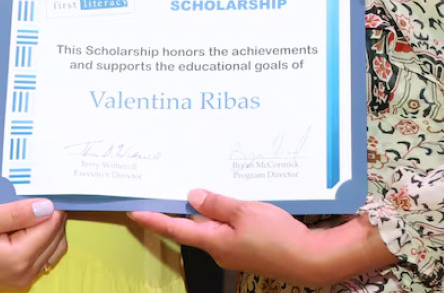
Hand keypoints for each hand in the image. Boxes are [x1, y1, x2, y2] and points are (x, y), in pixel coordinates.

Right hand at [0, 198, 66, 289]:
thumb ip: (15, 213)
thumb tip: (47, 207)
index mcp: (17, 259)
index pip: (51, 227)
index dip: (52, 205)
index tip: (48, 186)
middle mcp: (24, 274)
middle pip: (56, 238)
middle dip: (52, 216)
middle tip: (36, 194)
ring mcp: (21, 280)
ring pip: (53, 249)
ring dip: (48, 228)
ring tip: (28, 209)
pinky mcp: (16, 279)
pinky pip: (42, 257)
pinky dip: (41, 240)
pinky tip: (25, 225)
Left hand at [130, 189, 331, 286]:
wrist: (309, 259)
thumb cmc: (276, 236)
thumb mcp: (245, 212)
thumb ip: (217, 203)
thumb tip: (192, 196)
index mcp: (213, 242)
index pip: (175, 229)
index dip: (153, 219)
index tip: (133, 210)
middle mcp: (218, 249)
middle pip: (193, 226)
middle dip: (180, 208)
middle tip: (165, 186)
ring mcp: (233, 250)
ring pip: (212, 225)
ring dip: (205, 208)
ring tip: (196, 185)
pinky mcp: (247, 247)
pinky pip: (227, 227)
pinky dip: (223, 213)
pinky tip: (228, 198)